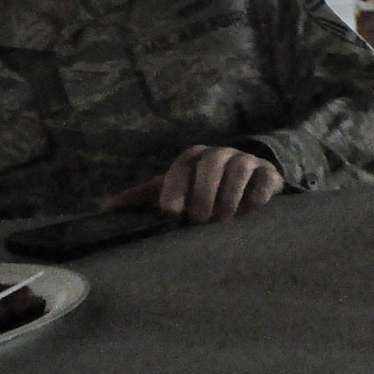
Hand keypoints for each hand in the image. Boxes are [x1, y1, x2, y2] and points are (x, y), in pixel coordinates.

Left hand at [106, 145, 284, 222]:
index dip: (175, 187)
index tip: (171, 212)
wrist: (247, 180)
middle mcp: (219, 154)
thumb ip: (143, 197)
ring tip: (224, 218)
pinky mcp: (268, 172)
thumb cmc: (202, 188)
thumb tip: (105, 209)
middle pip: (211, 163)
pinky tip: (251, 210)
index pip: (182, 166)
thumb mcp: (172, 189)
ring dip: (230, 193)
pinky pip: (265, 176)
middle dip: (204, 191)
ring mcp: (246, 160)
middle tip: (199, 218)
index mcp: (194, 157)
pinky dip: (258, 193)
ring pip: (240, 167)